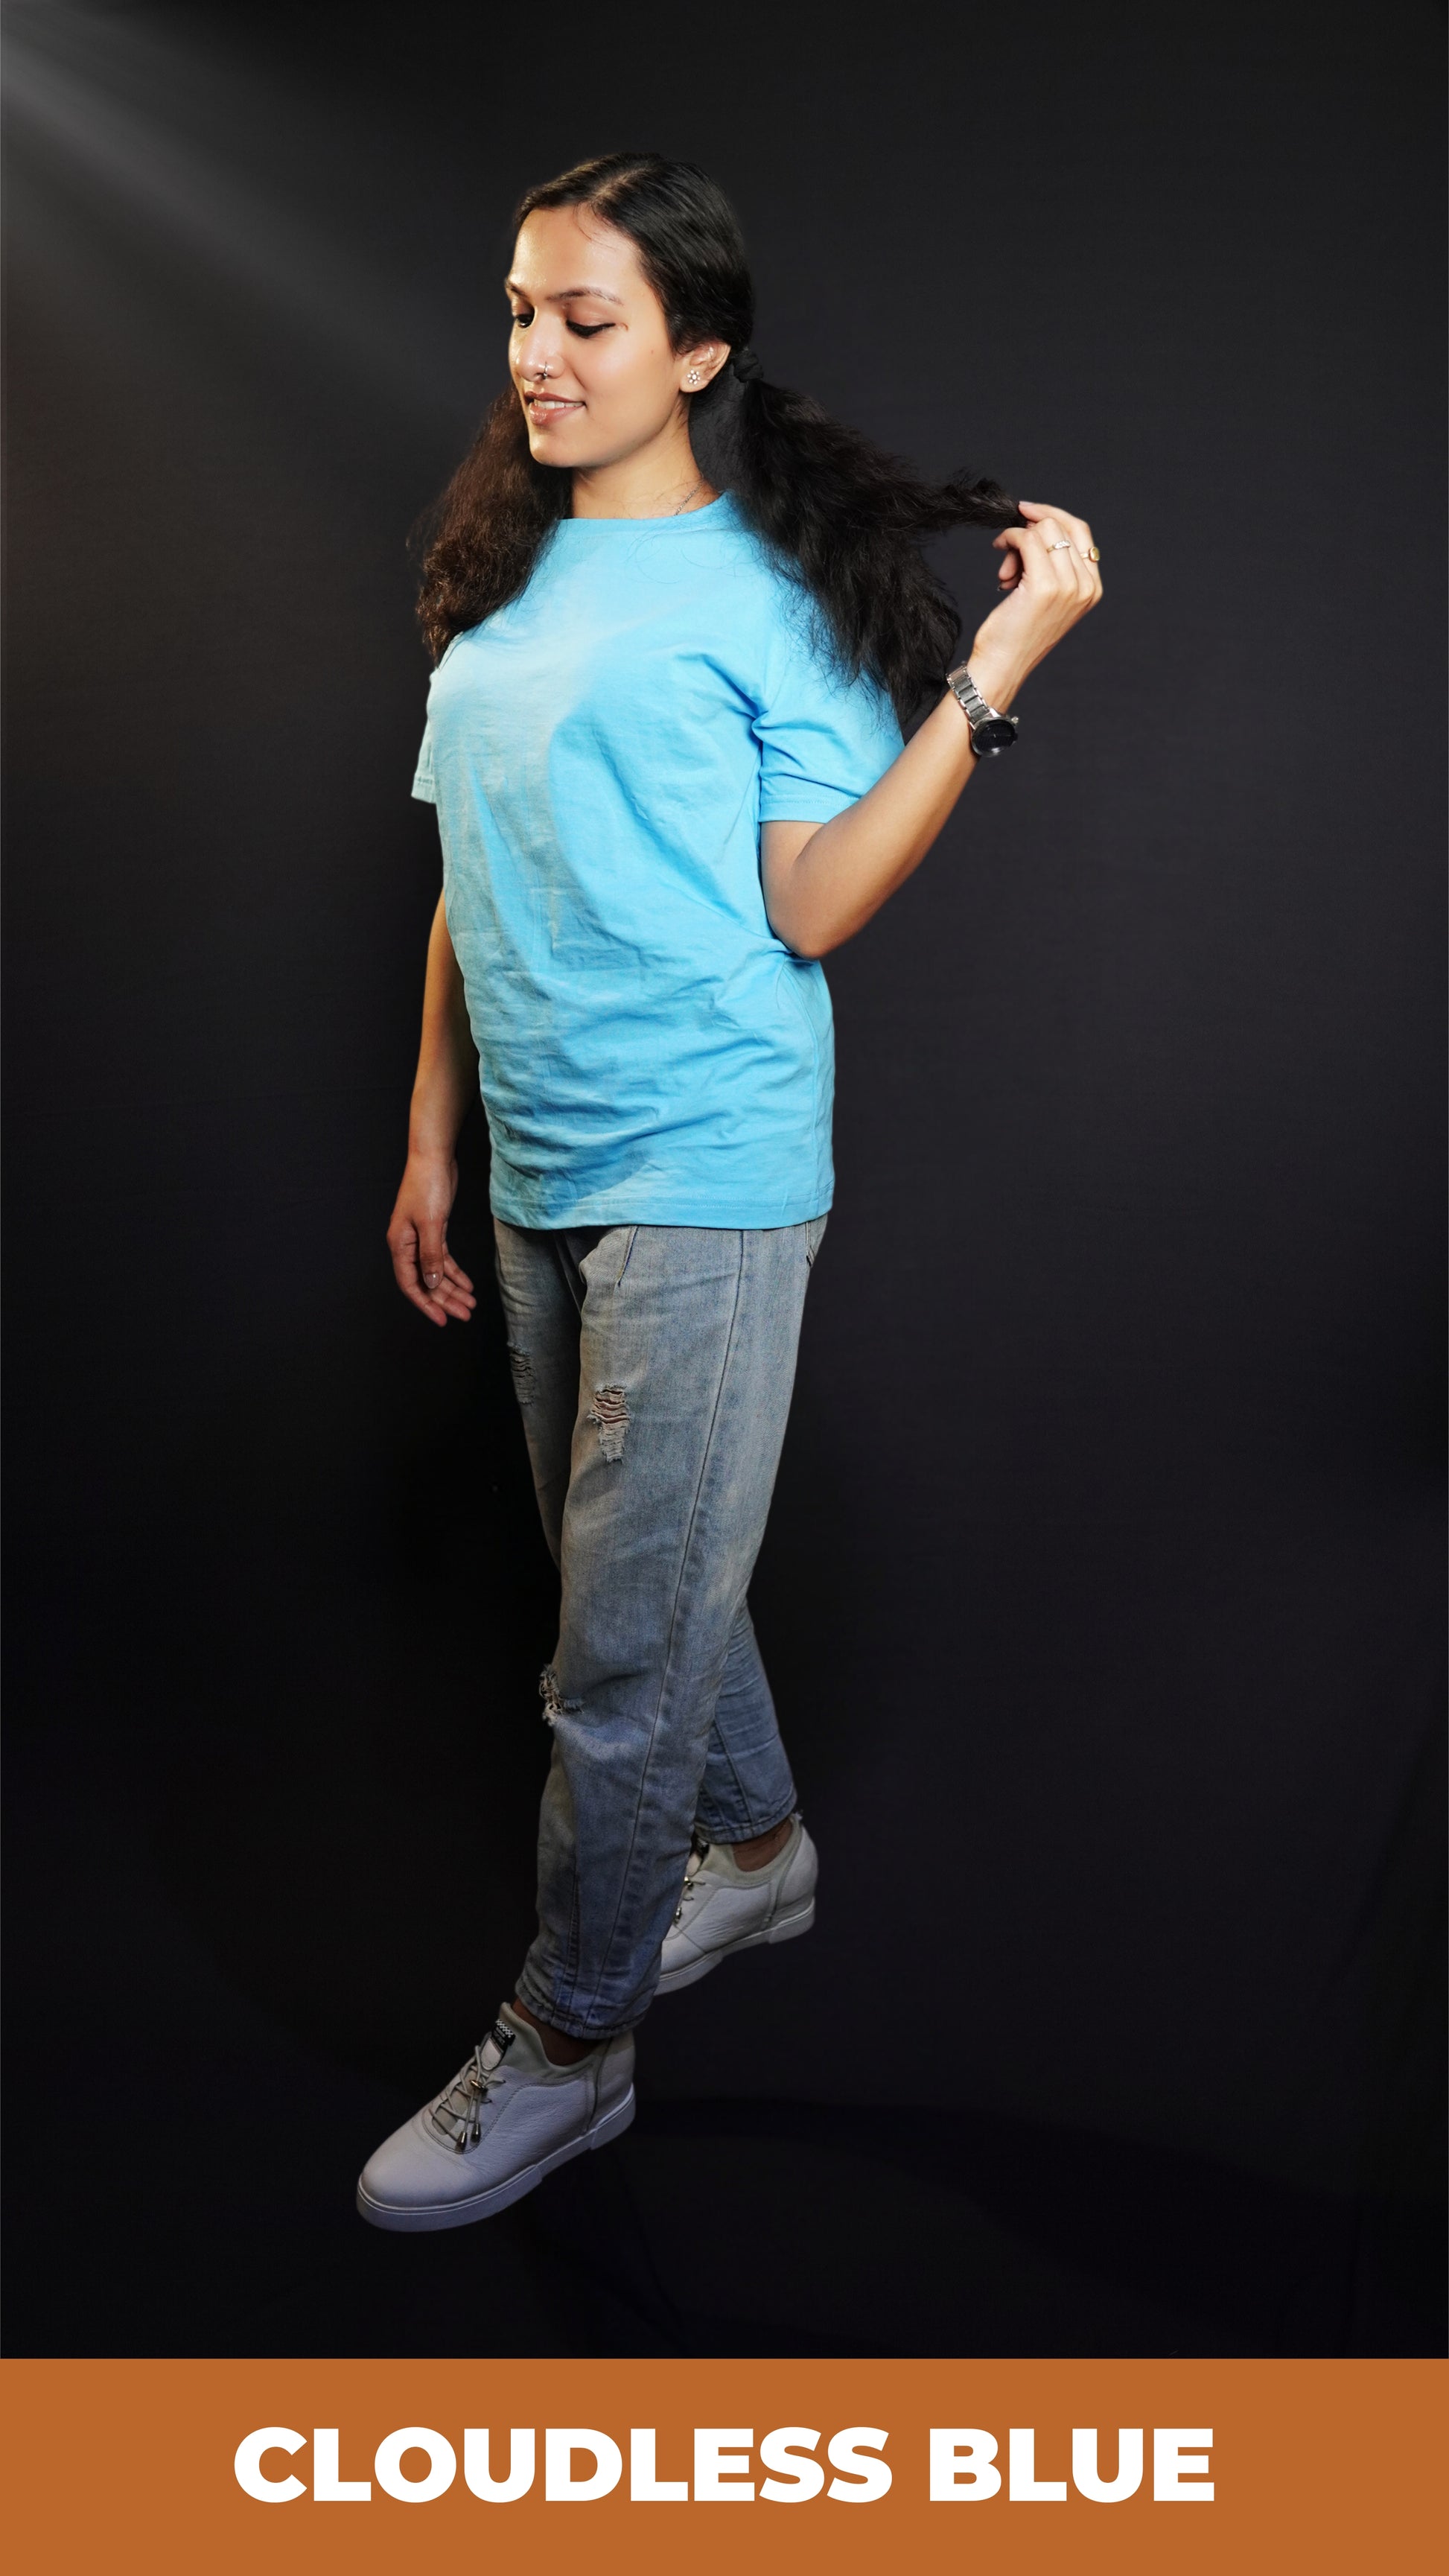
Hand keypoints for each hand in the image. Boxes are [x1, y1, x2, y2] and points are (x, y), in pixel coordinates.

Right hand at [386, 1151, 475, 1326]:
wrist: (433, 1159)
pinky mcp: (434, 1231)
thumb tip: (430, 1283)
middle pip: (426, 1281)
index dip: (425, 1304)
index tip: (442, 1320)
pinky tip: (467, 1285)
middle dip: (445, 1300)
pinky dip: (455, 1272)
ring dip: (453, 1288)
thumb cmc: (427, 1186)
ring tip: (469, 1304)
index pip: (410, 1283)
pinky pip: (443, 1259)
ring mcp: (420, 1239)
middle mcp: (408, 1245)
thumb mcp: (431, 1223)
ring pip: (436, 1272)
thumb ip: (431, 1255)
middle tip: (464, 1314)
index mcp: (400, 1244)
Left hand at [968, 497, 1101, 706]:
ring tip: (1005, 571)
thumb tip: (1034, 525)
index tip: (1025, 515)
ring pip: (1044, 529)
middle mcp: (1085, 586)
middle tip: (1009, 548)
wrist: (1003, 665)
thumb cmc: (1017, 633)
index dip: (1051, 516)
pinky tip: (1000, 559)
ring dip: (1016, 540)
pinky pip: (1028, 539)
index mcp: (1092, 588)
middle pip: (1062, 525)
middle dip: (1031, 529)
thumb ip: (1052, 564)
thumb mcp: (1044, 595)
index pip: (1079, 531)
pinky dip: (1009, 540)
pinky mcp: (1045, 586)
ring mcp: (1068, 586)